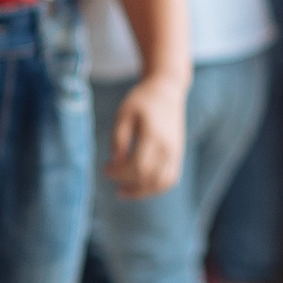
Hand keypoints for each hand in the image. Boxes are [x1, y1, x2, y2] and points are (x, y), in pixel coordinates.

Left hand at [107, 74, 186, 199]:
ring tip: (123, 192)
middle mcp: (168, 148)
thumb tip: (115, 161)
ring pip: (161, 183)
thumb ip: (118, 138)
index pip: (137, 166)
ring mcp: (176, 153)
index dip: (119, 173)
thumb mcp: (123, 114)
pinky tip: (139, 187)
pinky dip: (155, 188)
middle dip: (127, 183)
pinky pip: (170, 179)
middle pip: (149, 178)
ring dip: (142, 192)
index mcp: (154, 136)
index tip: (104, 168)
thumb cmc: (141, 100)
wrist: (167, 91)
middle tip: (110, 176)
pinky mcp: (178, 154)